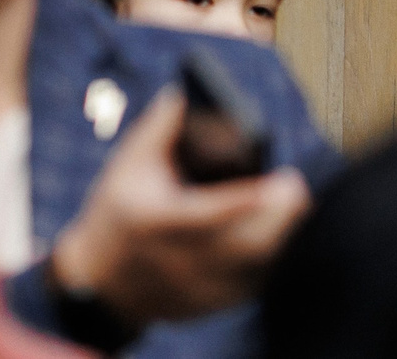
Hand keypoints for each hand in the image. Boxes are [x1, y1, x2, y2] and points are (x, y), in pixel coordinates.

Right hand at [48, 89, 310, 328]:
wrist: (101, 286)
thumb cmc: (116, 215)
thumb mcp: (126, 168)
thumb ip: (158, 129)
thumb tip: (186, 94)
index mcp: (160, 222)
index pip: (210, 212)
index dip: (247, 200)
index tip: (283, 181)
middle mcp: (183, 261)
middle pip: (248, 245)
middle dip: (279, 216)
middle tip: (295, 186)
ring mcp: (201, 289)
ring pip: (258, 266)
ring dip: (279, 233)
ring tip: (291, 202)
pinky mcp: (216, 303)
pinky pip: (254, 279)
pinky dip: (269, 253)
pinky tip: (273, 229)